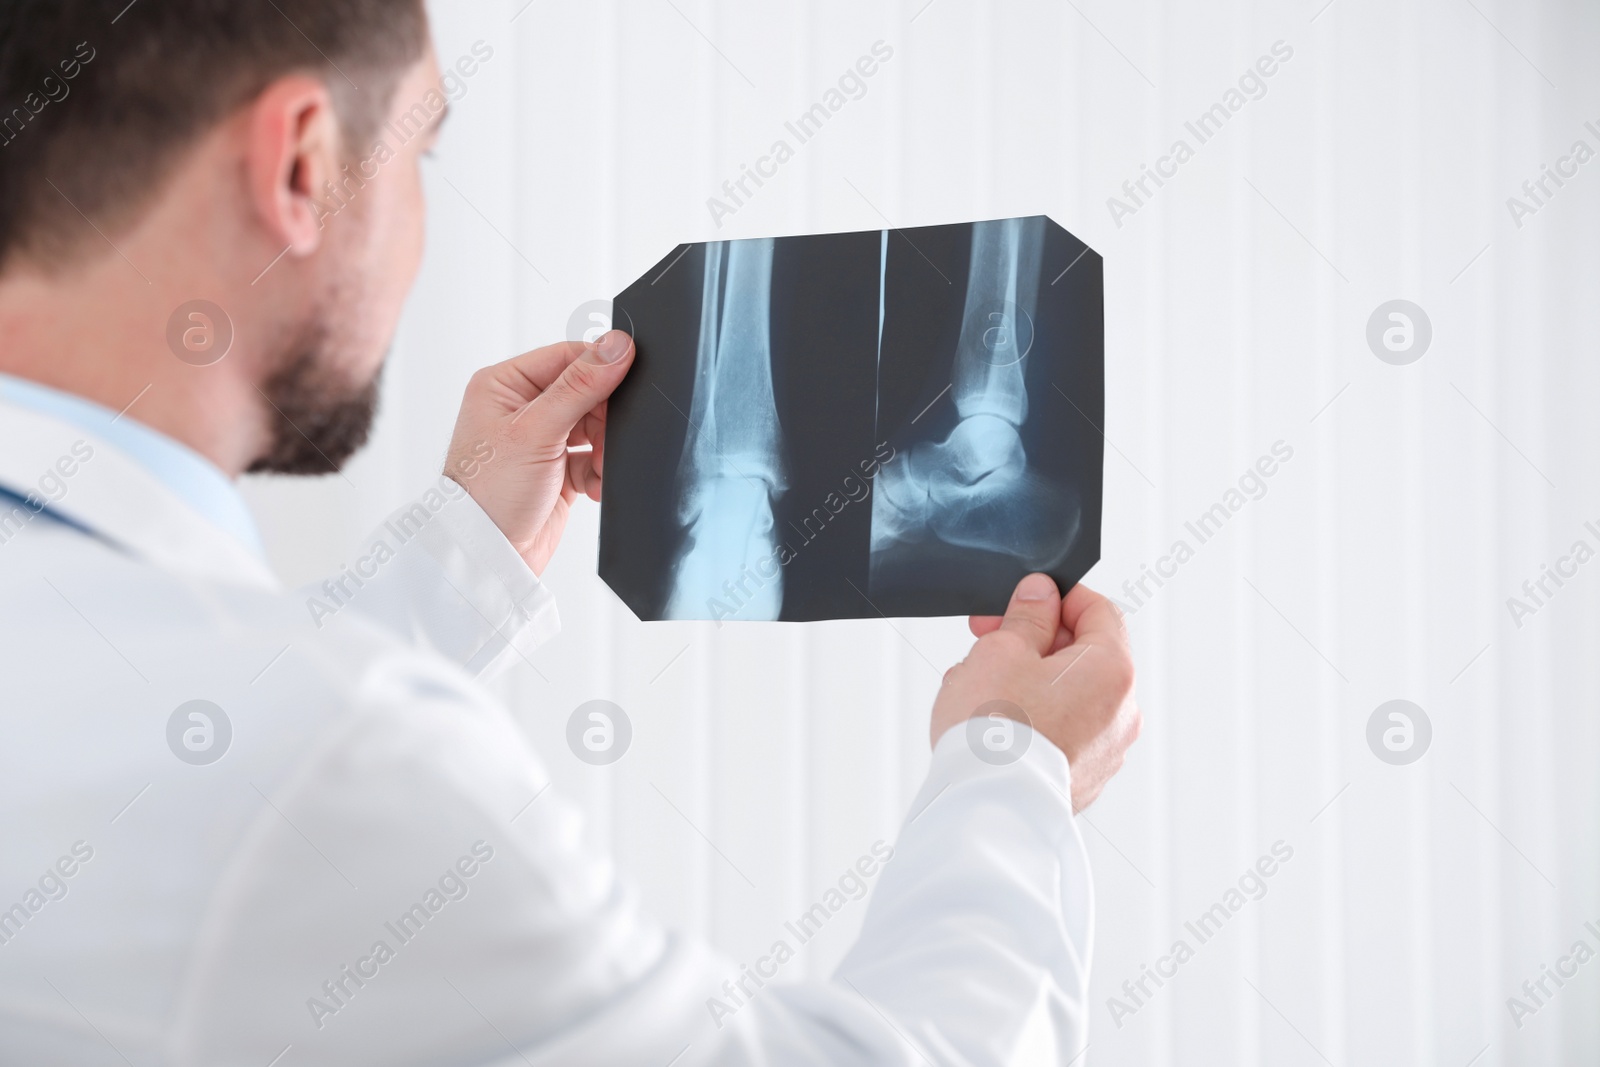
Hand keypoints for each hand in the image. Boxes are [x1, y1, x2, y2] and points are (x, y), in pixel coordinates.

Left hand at [444, 330, 634, 574]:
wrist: (488, 555)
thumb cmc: (491, 491)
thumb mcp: (537, 430)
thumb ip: (580, 386)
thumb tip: (618, 345)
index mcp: (504, 384)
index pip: (566, 356)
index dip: (600, 367)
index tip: (631, 375)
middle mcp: (520, 408)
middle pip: (585, 392)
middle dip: (603, 418)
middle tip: (605, 439)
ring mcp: (539, 440)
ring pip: (593, 427)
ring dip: (603, 447)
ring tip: (597, 467)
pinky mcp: (555, 470)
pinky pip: (592, 459)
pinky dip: (598, 472)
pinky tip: (592, 486)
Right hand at [931, 573, 1140, 810]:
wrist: (986, 810)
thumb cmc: (993, 730)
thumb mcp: (1002, 651)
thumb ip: (1027, 617)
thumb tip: (1040, 594)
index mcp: (1112, 671)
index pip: (1098, 610)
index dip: (1055, 598)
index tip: (1021, 602)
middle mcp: (1122, 712)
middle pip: (1082, 655)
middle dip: (1033, 642)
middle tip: (987, 640)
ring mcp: (1106, 751)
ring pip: (1067, 696)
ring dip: (1027, 682)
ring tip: (977, 688)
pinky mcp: (1083, 780)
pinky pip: (1061, 733)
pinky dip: (1033, 720)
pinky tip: (990, 724)